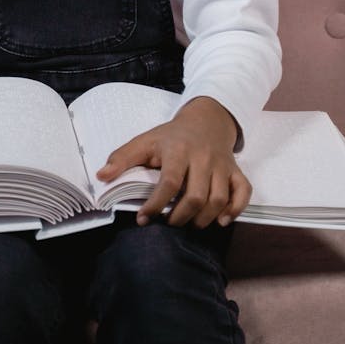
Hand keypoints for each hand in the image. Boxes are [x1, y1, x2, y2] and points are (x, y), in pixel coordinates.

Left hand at [95, 96, 251, 228]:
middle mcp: (202, 157)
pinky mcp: (236, 171)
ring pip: (218, 198)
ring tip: (190, 224)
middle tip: (170, 223)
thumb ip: (122, 158)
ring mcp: (222, 165)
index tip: (143, 219)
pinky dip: (235, 209)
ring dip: (204, 219)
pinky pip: (243, 192)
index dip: (156, 204)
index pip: (170, 181)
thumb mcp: (145, 140)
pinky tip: (222, 220)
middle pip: (196, 195)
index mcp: (178, 149)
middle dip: (181, 217)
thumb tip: (101, 177)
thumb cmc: (171, 136)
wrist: (206, 119)